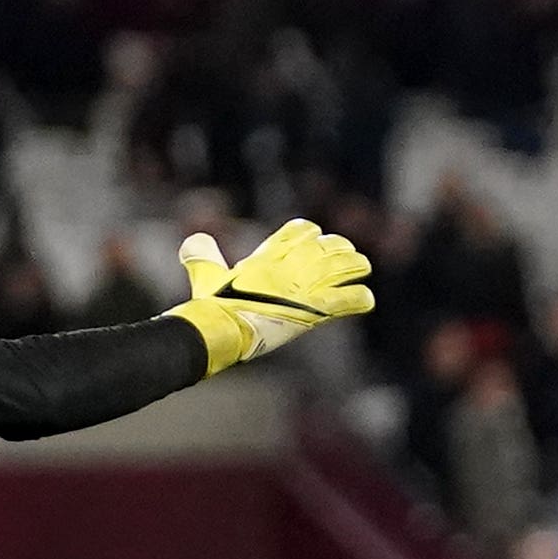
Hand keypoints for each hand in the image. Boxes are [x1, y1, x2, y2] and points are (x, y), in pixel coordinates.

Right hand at [169, 218, 376, 372]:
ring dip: (355, 266)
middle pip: (328, 245)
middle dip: (339, 248)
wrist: (224, 329)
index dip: (310, 232)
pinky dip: (360, 299)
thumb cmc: (213, 305)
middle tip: (346, 255)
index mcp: (270, 255)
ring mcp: (306, 287)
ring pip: (344, 266)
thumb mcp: (206, 275)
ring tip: (362, 268)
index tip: (315, 237)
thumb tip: (192, 240)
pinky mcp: (316, 311)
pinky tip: (366, 299)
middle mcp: (292, 266)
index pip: (301, 229)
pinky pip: (348, 300)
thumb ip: (202, 256)